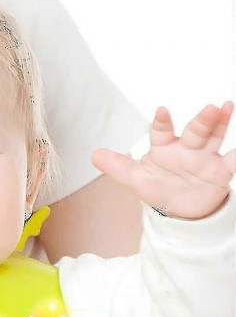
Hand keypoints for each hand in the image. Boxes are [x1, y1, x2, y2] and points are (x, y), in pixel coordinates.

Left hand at [92, 102, 234, 219]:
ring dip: (221, 124)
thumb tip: (94, 155)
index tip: (161, 111)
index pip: (162, 132)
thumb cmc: (159, 187)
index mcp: (164, 147)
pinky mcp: (219, 171)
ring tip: (226, 108)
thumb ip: (118, 166)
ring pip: (214, 138)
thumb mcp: (136, 179)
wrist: (179, 209)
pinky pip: (231, 162)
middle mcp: (186, 148)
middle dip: (202, 120)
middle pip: (194, 131)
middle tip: (210, 107)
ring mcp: (204, 158)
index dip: (161, 122)